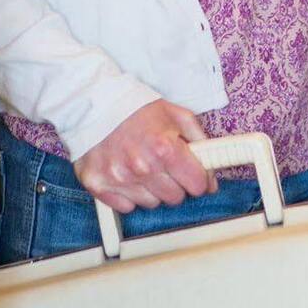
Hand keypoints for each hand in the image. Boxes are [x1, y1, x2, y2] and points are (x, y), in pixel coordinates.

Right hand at [73, 99, 217, 214]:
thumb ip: (200, 143)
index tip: (192, 173)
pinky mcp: (99, 185)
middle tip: (164, 164)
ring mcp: (119, 178)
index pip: (196, 184)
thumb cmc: (136, 108)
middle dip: (174, 183)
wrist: (96, 101)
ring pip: (151, 203)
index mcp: (164, 147)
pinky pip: (126, 206)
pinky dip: (129, 193)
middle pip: (174, 198)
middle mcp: (142, 167)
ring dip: (151, 188)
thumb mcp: (176, 114)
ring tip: (142, 164)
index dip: (197, 178)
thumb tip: (211, 177)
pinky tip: (126, 172)